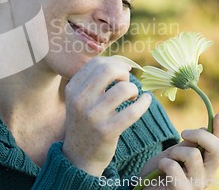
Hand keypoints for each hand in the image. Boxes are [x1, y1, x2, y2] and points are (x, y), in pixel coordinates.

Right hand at [62, 57, 151, 175]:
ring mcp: (93, 116)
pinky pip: (132, 111)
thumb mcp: (80, 100)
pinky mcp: (107, 131)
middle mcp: (80, 100)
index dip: (115, 62)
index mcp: (72, 89)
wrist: (79, 156)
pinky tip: (145, 101)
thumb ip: (93, 81)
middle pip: (108, 70)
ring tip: (133, 96)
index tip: (124, 70)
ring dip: (133, 89)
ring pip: (123, 89)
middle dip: (124, 72)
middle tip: (128, 81)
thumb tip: (122, 63)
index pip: (96, 63)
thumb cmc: (85, 122)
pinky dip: (144, 103)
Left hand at [140, 113, 218, 188]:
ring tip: (167, 161)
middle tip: (183, 133)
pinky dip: (164, 163)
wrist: (145, 186)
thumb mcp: (176, 152)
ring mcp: (196, 185)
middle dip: (199, 135)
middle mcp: (206, 177)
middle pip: (216, 149)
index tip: (218, 115)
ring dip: (175, 152)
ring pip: (193, 155)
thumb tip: (207, 126)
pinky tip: (161, 170)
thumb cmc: (161, 171)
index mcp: (207, 166)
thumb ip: (191, 143)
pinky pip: (174, 167)